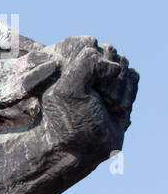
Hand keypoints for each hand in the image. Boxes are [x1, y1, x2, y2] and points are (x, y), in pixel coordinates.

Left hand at [39, 36, 137, 162]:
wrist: (83, 148)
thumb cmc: (70, 122)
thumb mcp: (69, 90)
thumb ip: (87, 64)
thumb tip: (114, 65)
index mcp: (60, 62)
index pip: (88, 44)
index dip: (92, 65)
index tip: (87, 88)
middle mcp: (79, 65)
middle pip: (111, 52)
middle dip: (109, 79)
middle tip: (98, 100)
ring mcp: (100, 75)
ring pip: (124, 64)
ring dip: (119, 88)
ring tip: (105, 105)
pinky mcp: (117, 85)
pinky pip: (134, 76)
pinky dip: (128, 93)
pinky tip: (115, 107)